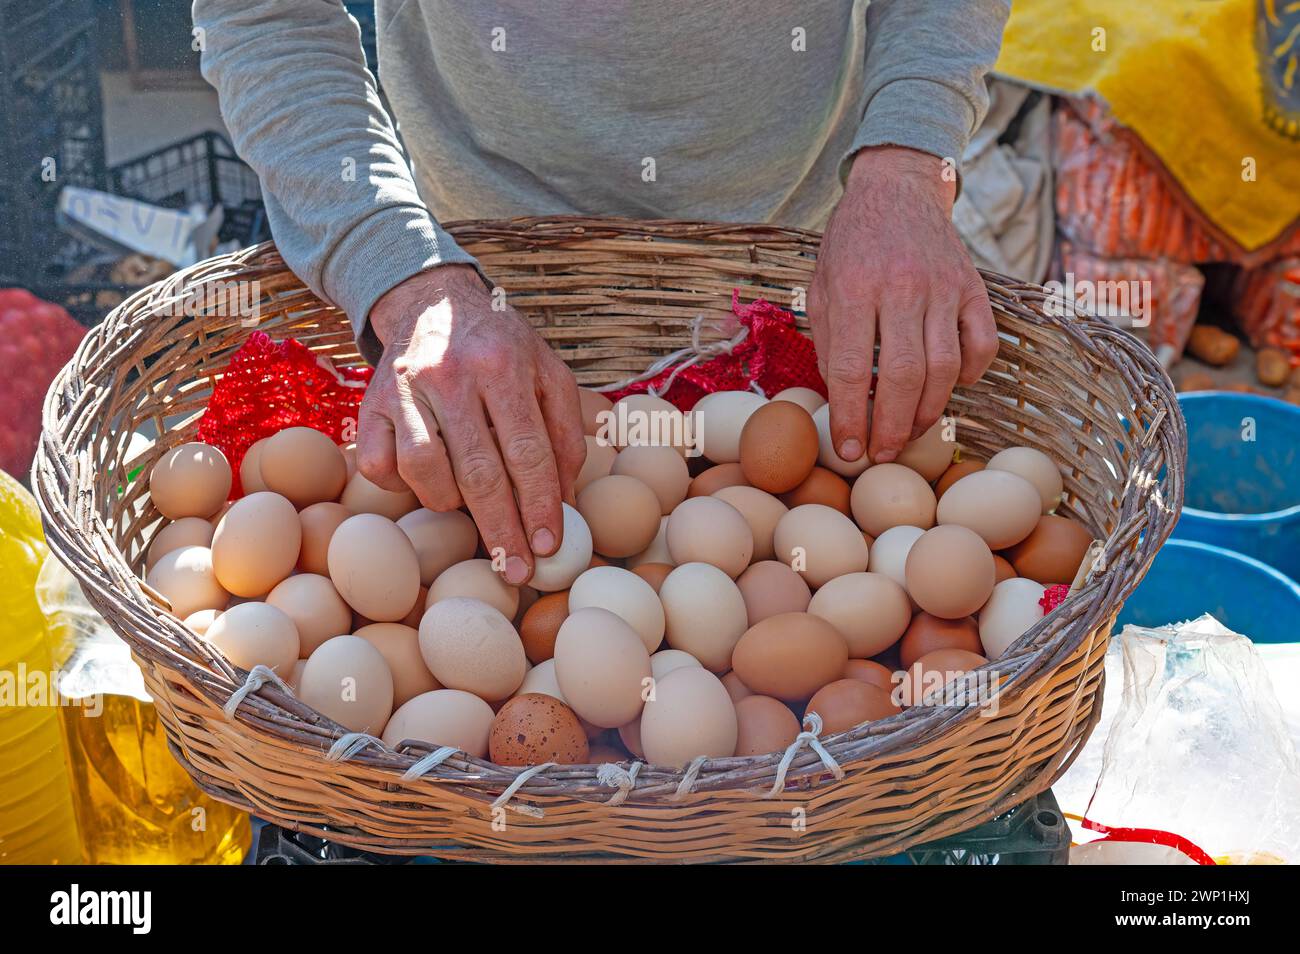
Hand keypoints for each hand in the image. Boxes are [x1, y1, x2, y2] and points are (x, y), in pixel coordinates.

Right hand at [359, 264, 586, 584]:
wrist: (431, 300)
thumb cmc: (501, 348)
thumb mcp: (548, 374)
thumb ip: (564, 435)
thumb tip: (565, 504)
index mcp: (503, 364)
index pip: (527, 451)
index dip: (539, 505)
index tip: (548, 547)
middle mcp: (450, 374)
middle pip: (478, 471)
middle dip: (501, 530)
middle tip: (516, 572)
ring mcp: (403, 390)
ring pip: (424, 471)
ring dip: (450, 503)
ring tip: (468, 508)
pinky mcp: (369, 405)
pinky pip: (381, 466)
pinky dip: (403, 486)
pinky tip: (426, 481)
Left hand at [808, 146, 997, 463]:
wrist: (896, 189)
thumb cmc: (850, 247)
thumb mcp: (821, 288)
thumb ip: (828, 343)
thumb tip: (844, 401)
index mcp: (854, 289)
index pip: (851, 369)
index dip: (850, 418)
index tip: (849, 451)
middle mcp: (901, 287)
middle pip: (902, 376)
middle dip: (892, 426)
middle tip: (883, 455)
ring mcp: (944, 287)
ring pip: (945, 367)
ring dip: (928, 411)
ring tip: (910, 433)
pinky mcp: (974, 287)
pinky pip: (982, 344)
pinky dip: (970, 375)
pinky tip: (949, 389)